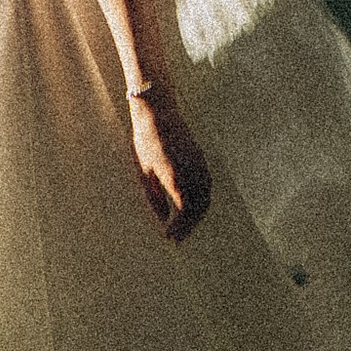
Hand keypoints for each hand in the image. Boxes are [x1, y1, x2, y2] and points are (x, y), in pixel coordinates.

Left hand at [130, 88, 211, 241]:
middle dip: (190, 226)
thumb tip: (162, 219)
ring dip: (197, 214)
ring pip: (206, 197)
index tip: (170, 239)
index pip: (184, 212)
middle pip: (199, 208)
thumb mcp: (144, 172)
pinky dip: (201, 201)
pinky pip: (207, 186)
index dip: (179, 228)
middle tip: (178, 238)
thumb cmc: (145, 141)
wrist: (158, 112)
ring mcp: (200, 164)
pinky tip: (191, 206)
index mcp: (176, 177)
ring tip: (184, 226)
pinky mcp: (201, 158)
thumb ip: (154, 198)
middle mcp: (192, 172)